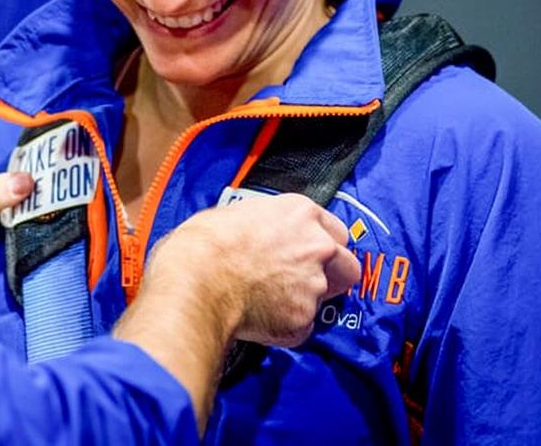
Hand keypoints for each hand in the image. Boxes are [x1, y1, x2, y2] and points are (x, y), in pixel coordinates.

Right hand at [114, 193, 356, 430]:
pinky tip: (257, 318)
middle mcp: (316, 246)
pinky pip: (301, 327)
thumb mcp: (231, 214)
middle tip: (299, 280)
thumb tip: (252, 235)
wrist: (194, 282)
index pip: (335, 230)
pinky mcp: (302, 320)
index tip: (305, 251)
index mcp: (300, 213)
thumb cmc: (201, 245)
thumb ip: (260, 225)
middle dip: (330, 274)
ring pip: (322, 299)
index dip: (319, 243)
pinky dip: (284, 326)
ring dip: (300, 301)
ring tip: (265, 300)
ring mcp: (313, 285)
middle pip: (347, 266)